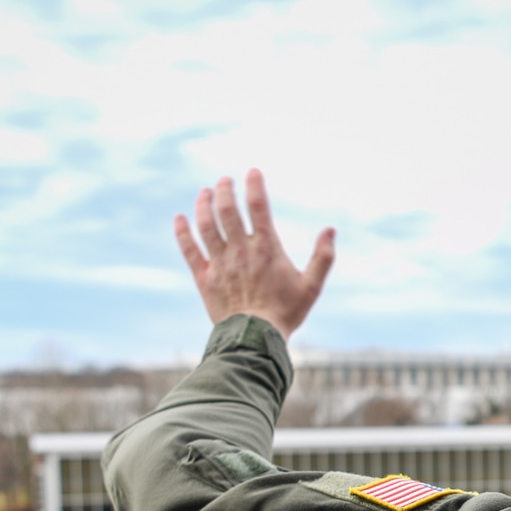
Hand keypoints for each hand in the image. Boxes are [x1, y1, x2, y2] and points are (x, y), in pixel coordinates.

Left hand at [174, 169, 334, 339]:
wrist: (255, 338)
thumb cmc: (286, 312)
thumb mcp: (312, 286)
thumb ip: (323, 257)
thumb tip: (330, 230)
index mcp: (267, 248)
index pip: (258, 206)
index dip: (255, 185)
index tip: (252, 171)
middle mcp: (240, 250)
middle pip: (228, 210)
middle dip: (225, 189)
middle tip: (224, 180)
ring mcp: (220, 262)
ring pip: (206, 225)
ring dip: (204, 204)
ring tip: (205, 192)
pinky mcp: (204, 277)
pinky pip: (189, 249)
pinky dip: (183, 232)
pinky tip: (180, 218)